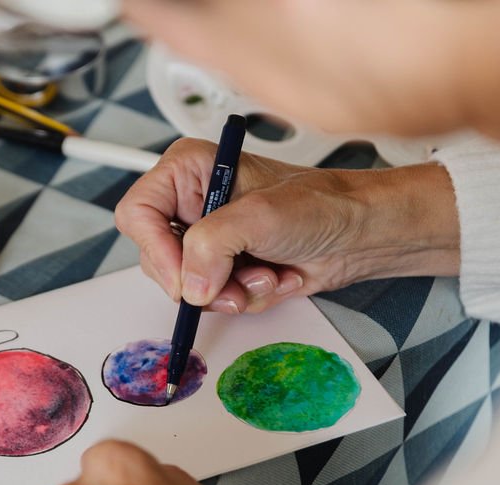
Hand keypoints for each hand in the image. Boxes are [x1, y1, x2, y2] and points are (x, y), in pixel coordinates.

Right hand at [115, 138, 460, 313]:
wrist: (362, 235)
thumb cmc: (323, 205)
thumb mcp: (259, 216)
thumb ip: (210, 246)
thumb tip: (188, 285)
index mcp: (189, 171)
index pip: (137, 214)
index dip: (155, 250)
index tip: (184, 276)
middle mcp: (192, 203)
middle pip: (156, 257)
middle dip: (200, 279)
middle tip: (229, 284)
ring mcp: (207, 238)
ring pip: (185, 285)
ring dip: (228, 292)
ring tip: (264, 276)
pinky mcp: (224, 266)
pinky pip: (212, 298)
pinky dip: (245, 297)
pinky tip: (273, 277)